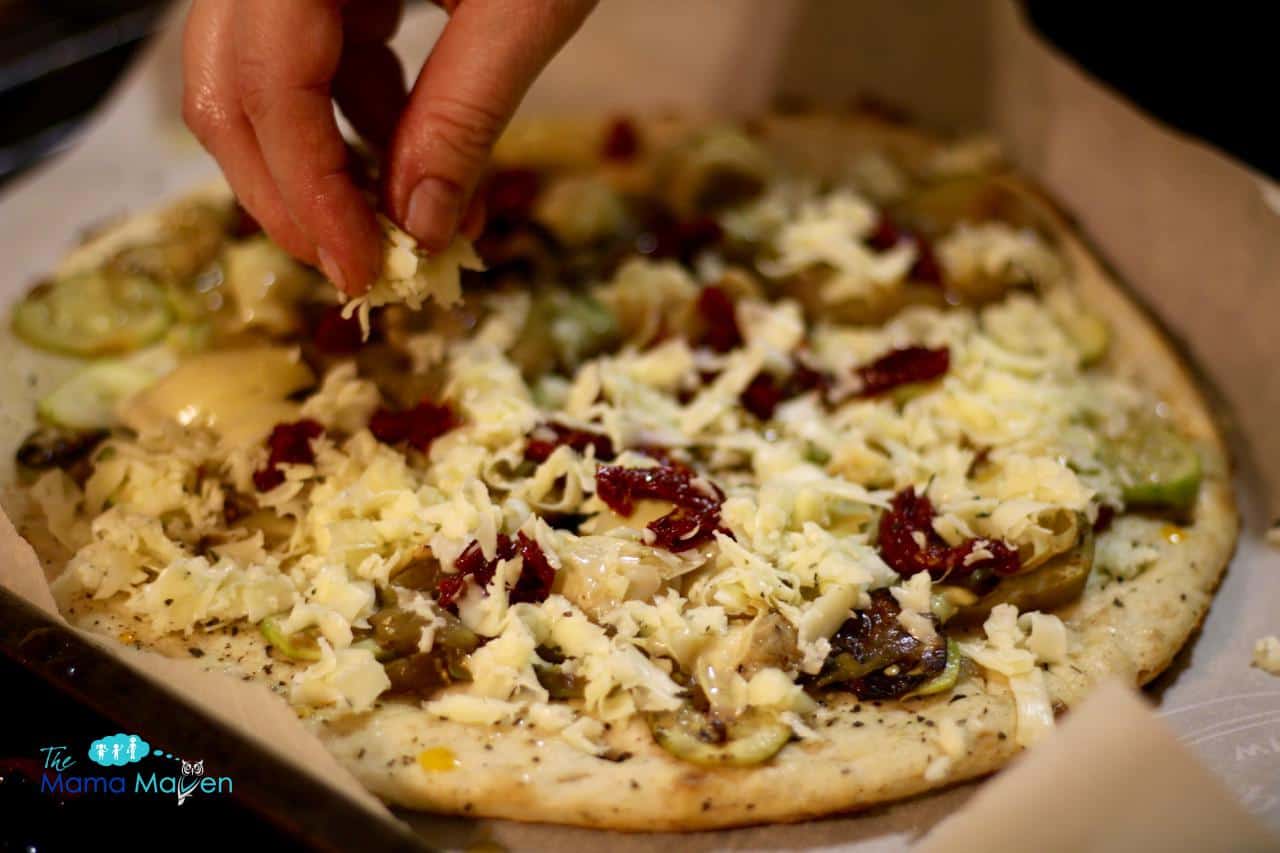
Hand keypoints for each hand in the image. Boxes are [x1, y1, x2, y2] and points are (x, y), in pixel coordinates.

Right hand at [182, 0, 594, 293]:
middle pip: (229, 86)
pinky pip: (311, 60)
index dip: (306, 190)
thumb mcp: (524, 4)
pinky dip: (358, 124)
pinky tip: (418, 163)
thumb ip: (467, 113)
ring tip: (410, 224)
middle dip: (290, 191)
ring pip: (259, 82)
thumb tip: (420, 225)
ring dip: (326, 166)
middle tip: (359, 266)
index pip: (268, 80)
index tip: (359, 270)